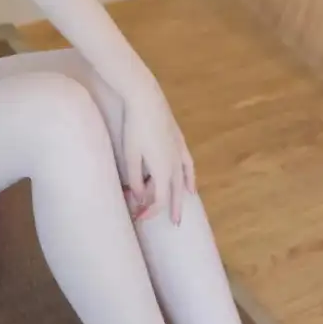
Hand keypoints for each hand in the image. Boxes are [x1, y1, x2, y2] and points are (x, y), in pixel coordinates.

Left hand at [118, 80, 196, 225]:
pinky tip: (191, 186)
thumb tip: (141, 195)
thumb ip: (135, 178)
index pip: (159, 199)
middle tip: (171, 225)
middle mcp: (174, 164)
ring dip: (182, 197)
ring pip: (183, 181)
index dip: (150, 211)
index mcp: (162, 170)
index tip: (139, 216)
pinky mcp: (178, 140)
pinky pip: (188, 165)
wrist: (144, 98)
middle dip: (170, 209)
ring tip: (181, 211)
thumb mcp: (130, 155)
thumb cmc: (134, 127)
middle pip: (174, 193)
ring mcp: (179, 152)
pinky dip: (190, 178)